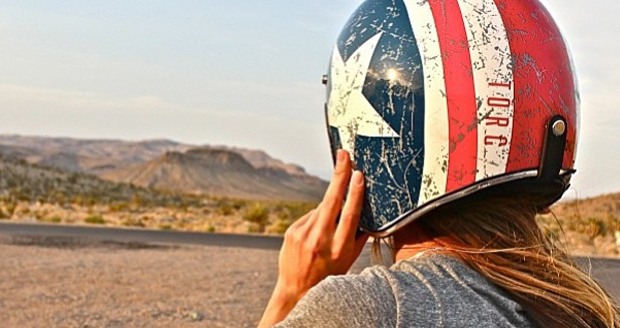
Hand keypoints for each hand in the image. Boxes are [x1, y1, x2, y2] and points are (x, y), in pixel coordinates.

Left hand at [258, 149, 368, 326]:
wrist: (297, 289)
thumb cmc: (330, 274)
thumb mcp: (349, 259)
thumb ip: (358, 235)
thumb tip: (364, 208)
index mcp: (340, 249)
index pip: (349, 215)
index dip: (355, 193)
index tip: (358, 174)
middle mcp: (321, 240)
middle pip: (331, 201)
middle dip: (339, 175)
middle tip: (343, 154)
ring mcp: (303, 235)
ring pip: (321, 208)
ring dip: (329, 207)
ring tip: (328, 230)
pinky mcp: (292, 232)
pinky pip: (310, 216)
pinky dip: (317, 219)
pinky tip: (316, 235)